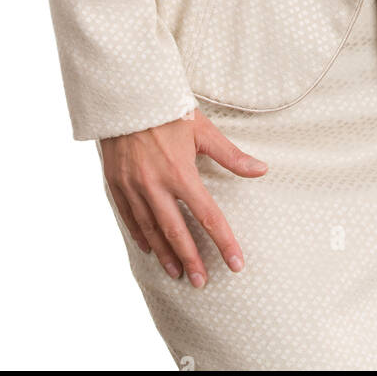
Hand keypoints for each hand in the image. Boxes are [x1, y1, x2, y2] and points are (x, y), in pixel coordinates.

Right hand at [99, 108, 267, 288]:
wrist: (125, 94)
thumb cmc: (167, 108)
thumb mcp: (203, 129)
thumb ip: (230, 155)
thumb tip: (261, 169)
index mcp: (180, 172)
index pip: (208, 216)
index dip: (223, 242)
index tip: (235, 264)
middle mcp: (154, 185)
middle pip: (176, 231)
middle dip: (191, 259)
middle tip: (201, 282)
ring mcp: (132, 186)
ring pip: (150, 229)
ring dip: (164, 253)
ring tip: (177, 272)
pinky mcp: (115, 182)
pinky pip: (128, 216)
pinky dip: (139, 235)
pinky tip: (148, 247)